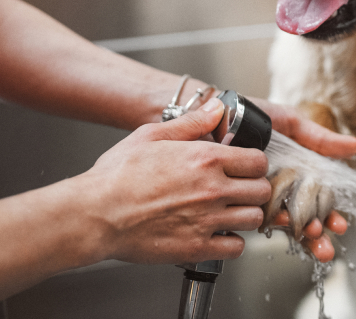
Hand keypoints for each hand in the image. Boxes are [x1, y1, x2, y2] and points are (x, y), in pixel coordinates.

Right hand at [77, 98, 269, 264]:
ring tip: (229, 212)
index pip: (259, 162)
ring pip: (253, 219)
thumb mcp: (151, 135)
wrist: (93, 215)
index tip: (245, 169)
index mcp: (206, 159)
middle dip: (254, 189)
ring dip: (245, 215)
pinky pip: (236, 248)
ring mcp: (206, 220)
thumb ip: (191, 122)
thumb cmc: (116, 176)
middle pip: (262, 191)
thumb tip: (217, 108)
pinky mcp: (196, 247)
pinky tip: (217, 233)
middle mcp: (212, 189)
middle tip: (239, 191)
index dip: (254, 165)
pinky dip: (231, 242)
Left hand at [250, 98, 355, 259]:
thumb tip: (354, 146)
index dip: (329, 215)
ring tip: (312, 237)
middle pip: (302, 218)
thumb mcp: (290, 123)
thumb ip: (320, 138)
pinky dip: (271, 222)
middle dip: (317, 234)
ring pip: (282, 222)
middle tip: (325, 243)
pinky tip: (284, 226)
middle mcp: (277, 189)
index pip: (315, 202)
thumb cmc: (252, 114)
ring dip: (299, 235)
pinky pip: (255, 214)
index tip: (340, 225)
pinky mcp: (235, 198)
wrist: (219, 111)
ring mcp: (257, 195)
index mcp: (293, 174)